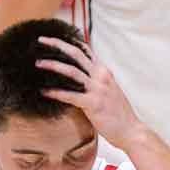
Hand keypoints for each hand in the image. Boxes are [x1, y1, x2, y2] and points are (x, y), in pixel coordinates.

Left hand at [37, 36, 143, 151]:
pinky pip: (70, 95)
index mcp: (104, 71)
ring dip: (53, 65)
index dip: (69, 42)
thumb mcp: (109, 90)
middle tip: (41, 40)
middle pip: (76, 54)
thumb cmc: (118, 113)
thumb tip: (77, 77)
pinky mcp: (93, 103)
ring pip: (71, 71)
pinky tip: (44, 91)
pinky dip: (55, 92)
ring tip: (38, 63)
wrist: (131, 130)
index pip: (85, 50)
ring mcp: (98, 89)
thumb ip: (95, 81)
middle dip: (57, 45)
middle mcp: (101, 76)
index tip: (53, 38)